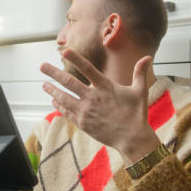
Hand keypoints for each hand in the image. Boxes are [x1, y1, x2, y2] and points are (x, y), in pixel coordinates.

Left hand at [40, 49, 160, 163]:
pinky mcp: (83, 123)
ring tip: (44, 84)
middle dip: (53, 73)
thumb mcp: (140, 91)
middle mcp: (93, 98)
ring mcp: (86, 111)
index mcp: (106, 87)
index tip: (65, 51)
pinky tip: (54, 101)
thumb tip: (148, 57)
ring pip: (64, 98)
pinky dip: (59, 105)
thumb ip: (140, 73)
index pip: (88, 69)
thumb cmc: (137, 114)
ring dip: (52, 90)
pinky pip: (67, 112)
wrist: (132, 139)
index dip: (76, 59)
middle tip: (42, 66)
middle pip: (69, 82)